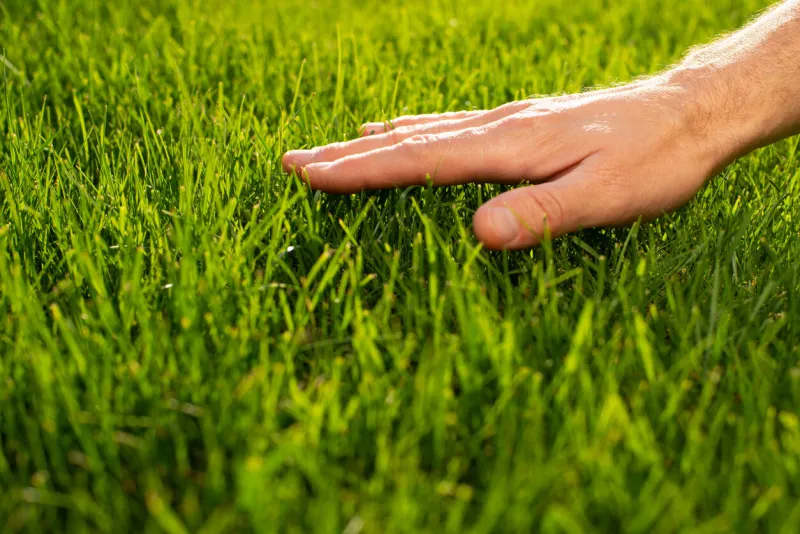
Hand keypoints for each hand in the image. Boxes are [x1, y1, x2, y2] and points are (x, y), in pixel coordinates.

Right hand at [281, 72, 765, 249]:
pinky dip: (411, 131)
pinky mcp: (519, 124)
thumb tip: (478, 234)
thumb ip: (541, 214)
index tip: (308, 175)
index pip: (417, 161)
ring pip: (423, 130)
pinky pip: (449, 126)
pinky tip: (401, 130)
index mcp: (507, 147)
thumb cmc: (652, 160)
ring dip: (370, 142)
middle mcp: (497, 128)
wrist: (689, 113)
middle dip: (346, 155)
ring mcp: (507, 122)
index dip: (360, 171)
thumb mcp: (606, 196)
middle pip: (406, 141)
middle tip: (290, 161)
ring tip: (329, 148)